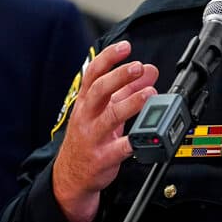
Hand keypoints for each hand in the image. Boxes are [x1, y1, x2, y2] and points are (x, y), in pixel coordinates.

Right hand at [52, 41, 158, 221]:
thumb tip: (148, 70)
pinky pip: (119, 149)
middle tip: (138, 67)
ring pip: (110, 116)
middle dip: (119, 76)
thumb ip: (127, 89)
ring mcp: (93, 137)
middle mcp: (87, 116)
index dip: (109, 58)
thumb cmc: (89, 137)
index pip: (94, 73)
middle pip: (100, 90)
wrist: (71, 175)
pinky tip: (146, 135)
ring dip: (131, 103)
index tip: (125, 47)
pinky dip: (133, 141)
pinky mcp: (102, 158)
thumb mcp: (104, 110)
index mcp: (86, 102)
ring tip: (149, 94)